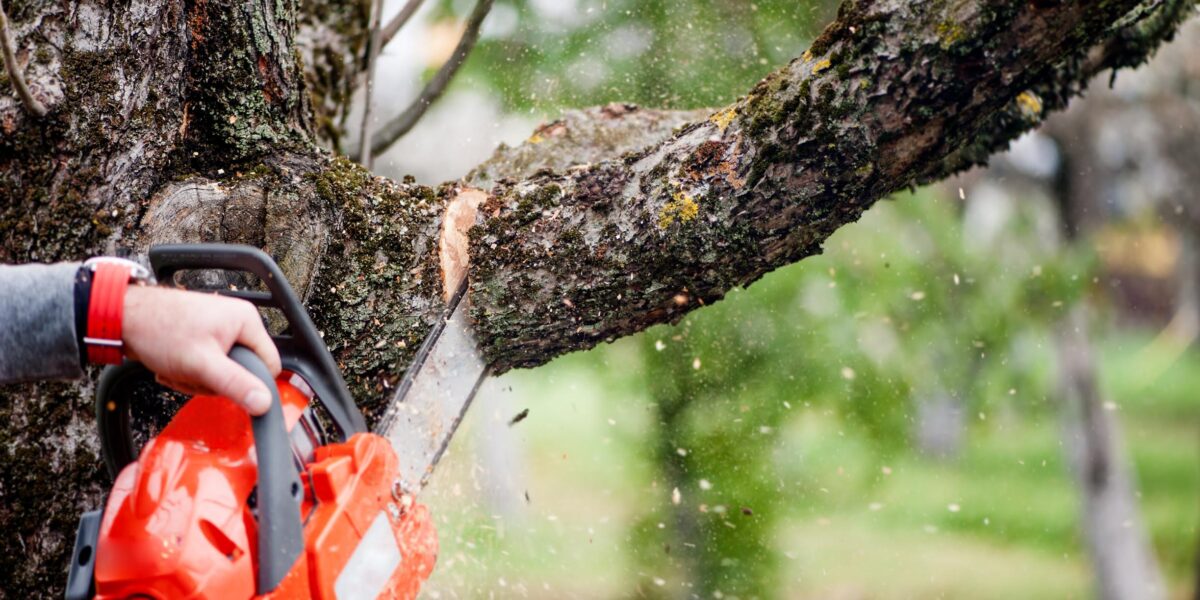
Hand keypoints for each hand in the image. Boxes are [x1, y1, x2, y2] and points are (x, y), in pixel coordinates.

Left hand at [120, 285, 281, 414]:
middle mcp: (236, 322)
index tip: (225, 386)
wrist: (122, 318)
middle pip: (243, 371)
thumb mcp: (202, 364)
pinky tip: (172, 366)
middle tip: (192, 374)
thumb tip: (265, 403)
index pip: (269, 365)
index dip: (250, 383)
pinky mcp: (202, 338)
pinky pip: (207, 367)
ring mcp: (218, 330)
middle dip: (214, 381)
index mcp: (246, 321)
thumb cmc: (159, 330)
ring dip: (197, 379)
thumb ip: (236, 384)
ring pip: (222, 372)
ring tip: (178, 368)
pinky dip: (189, 372)